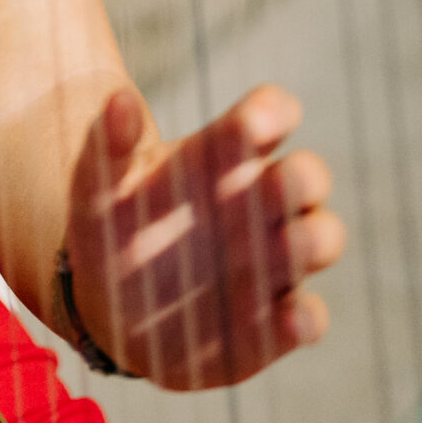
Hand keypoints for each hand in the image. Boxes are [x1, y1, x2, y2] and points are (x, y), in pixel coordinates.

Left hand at [64, 84, 343, 389]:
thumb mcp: (99, 178)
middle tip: (276, 181)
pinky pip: (309, 317)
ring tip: (288, 242)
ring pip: (322, 238)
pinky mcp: (271, 323)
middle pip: (309, 175)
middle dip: (302, 177)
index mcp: (223, 156)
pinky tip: (288, 316)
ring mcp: (271, 263)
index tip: (252, 122)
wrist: (104, 299)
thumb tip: (119, 100)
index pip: (269, 115)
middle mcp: (258, 204)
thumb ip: (111, 140)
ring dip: (313, 239)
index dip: (272, 112)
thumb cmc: (111, 221)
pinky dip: (306, 318)